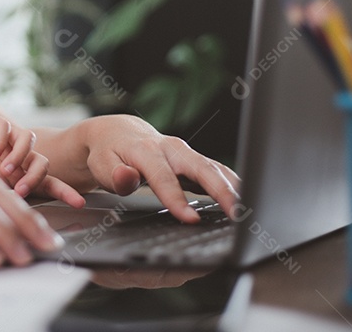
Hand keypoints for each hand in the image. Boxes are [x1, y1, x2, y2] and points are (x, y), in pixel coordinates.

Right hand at [0, 114, 83, 206]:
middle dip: (35, 177)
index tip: (79, 203)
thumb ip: (5, 208)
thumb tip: (23, 229)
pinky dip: (2, 143)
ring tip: (5, 172)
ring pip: (29, 140)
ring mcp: (3, 138)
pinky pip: (6, 127)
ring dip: (20, 159)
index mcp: (15, 177)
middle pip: (41, 161)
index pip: (46, 182)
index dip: (63, 191)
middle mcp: (13, 156)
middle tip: (22, 190)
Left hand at [63, 115, 240, 222]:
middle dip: (221, 191)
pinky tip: (244, 199)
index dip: (177, 199)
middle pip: (201, 168)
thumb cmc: (108, 153)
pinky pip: (217, 170)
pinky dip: (232, 184)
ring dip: (233, 188)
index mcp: (146, 150)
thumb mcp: (102, 165)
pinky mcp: (194, 159)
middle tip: (237, 214)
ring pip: (214, 167)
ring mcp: (185, 152)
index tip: (191, 219)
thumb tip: (125, 178)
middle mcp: (171, 148)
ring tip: (249, 210)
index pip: (164, 177)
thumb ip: (114, 175)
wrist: (116, 133)